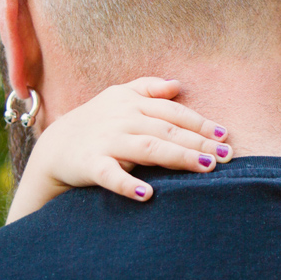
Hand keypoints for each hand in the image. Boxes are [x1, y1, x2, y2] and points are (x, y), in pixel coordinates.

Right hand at [9, 77, 231, 221]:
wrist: (54, 146)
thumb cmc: (97, 121)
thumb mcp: (119, 96)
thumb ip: (148, 88)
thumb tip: (178, 84)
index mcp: (133, 103)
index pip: (173, 112)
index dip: (200, 123)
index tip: (224, 136)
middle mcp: (123, 119)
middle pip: (167, 130)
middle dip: (199, 142)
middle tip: (226, 156)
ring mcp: (106, 141)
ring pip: (148, 148)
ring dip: (178, 157)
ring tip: (205, 167)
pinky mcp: (89, 164)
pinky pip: (109, 174)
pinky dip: (127, 184)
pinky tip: (147, 195)